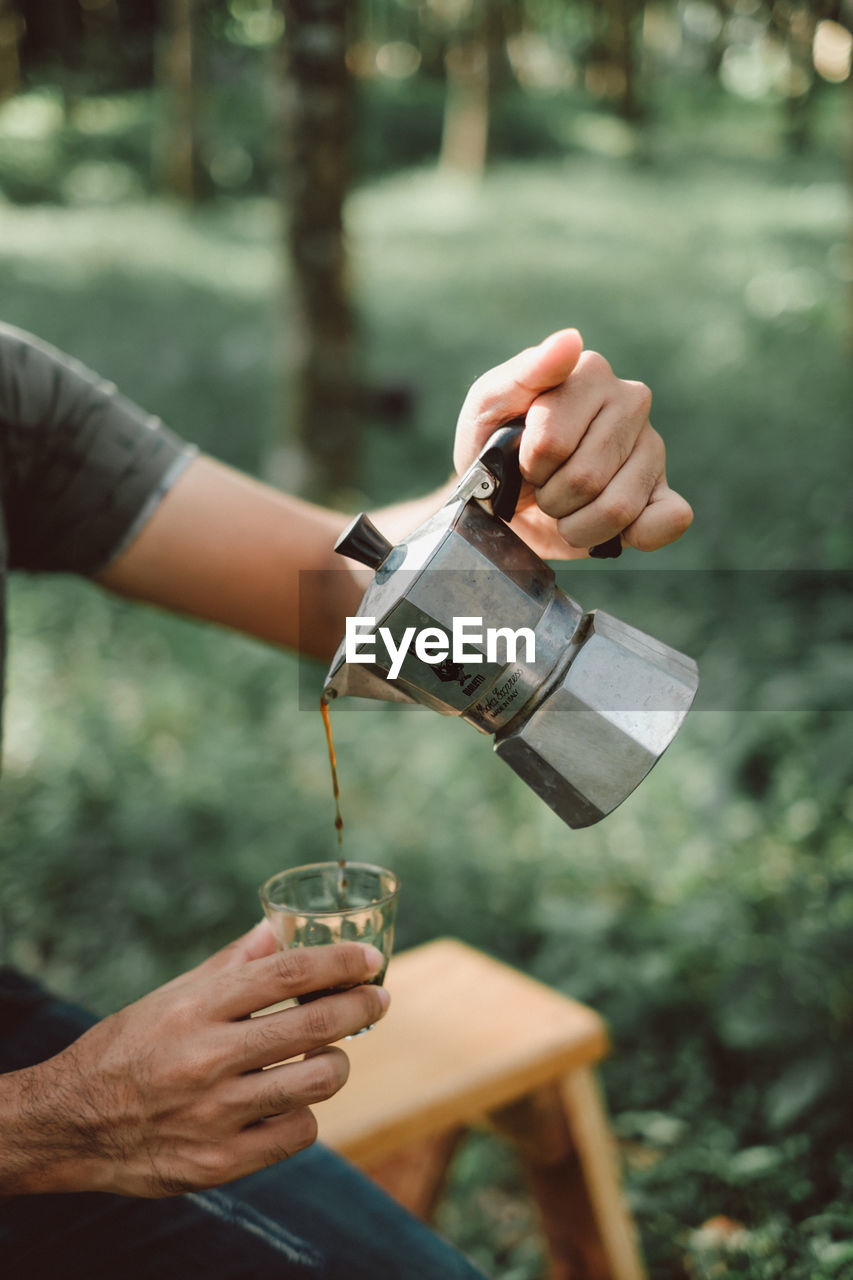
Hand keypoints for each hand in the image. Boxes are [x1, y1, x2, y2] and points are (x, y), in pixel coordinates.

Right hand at [13, 924, 387, 1197]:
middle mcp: (207, 1058)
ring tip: (327, 1054)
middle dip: (361, 1006)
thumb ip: (232, 963)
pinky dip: (304, 1112)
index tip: (370, 960)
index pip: (287, 973)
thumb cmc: (129, 1048)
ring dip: (336, 1062)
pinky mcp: (220, 1161)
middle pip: (315, 1024)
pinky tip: (290, 1099)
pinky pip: (299, 1132)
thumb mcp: (173, 995)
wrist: (71, 1124)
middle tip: (377, 1000)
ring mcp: (215, 1114)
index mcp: (197, 1008)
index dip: (339, 962)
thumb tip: (278, 926)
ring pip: (319, 1080)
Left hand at [453, 329, 692, 558]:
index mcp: (589, 373)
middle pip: (585, 479)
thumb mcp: (489, 406)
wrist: (503, 498)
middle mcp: (631, 402)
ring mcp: (652, 447)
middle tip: (542, 486)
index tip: (523, 457)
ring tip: (565, 506)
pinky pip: (670, 520)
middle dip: (550, 498)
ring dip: (575, 525)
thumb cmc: (495, 445)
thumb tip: (570, 340)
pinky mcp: (664, 492)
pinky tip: (608, 530)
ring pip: (617, 508)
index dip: (530, 464)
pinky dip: (634, 536)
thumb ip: (523, 373)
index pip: (554, 440)